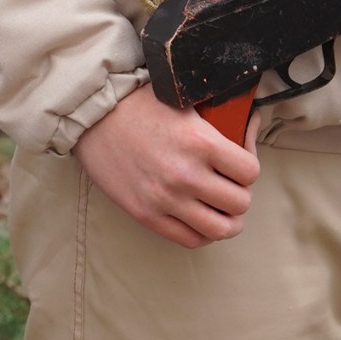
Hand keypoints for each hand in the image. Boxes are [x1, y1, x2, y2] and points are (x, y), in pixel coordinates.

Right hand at [72, 84, 259, 248]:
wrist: (89, 114)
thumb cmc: (136, 101)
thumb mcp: (181, 99)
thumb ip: (217, 115)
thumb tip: (249, 121)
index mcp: (200, 142)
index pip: (250, 172)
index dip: (248, 167)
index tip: (238, 163)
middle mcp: (186, 175)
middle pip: (240, 204)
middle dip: (238, 194)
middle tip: (228, 184)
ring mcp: (165, 199)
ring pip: (221, 229)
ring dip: (226, 220)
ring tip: (219, 207)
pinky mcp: (146, 214)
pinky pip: (190, 240)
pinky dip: (202, 233)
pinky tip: (198, 217)